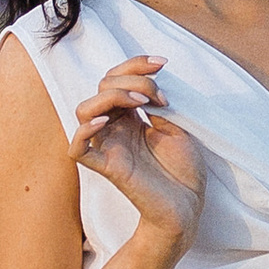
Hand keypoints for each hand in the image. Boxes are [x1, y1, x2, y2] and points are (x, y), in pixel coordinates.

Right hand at [71, 54, 206, 245]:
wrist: (190, 206)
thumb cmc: (184, 170)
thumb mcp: (178, 126)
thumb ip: (157, 104)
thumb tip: (144, 84)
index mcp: (131, 117)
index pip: (116, 78)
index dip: (135, 64)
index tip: (162, 63)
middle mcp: (116, 129)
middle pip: (102, 87)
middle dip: (132, 79)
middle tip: (161, 96)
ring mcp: (109, 147)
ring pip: (84, 110)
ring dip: (111, 96)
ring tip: (141, 101)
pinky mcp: (107, 168)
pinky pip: (78, 149)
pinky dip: (85, 130)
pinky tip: (106, 121)